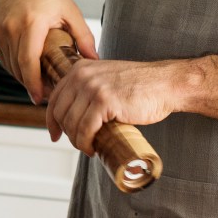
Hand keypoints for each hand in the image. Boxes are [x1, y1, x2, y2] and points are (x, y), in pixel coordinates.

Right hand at [0, 0, 95, 103]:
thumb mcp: (69, 10)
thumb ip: (83, 35)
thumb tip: (94, 59)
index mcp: (30, 23)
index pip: (28, 61)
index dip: (34, 83)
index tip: (40, 98)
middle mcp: (10, 28)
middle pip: (19, 68)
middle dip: (32, 84)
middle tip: (47, 93)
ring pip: (10, 66)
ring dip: (23, 77)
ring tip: (40, 81)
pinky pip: (3, 59)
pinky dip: (15, 66)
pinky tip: (28, 67)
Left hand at [46, 57, 178, 153]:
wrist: (165, 84)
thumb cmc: (140, 86)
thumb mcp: (106, 79)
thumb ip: (89, 87)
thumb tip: (74, 111)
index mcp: (79, 69)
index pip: (55, 98)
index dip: (52, 120)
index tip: (55, 134)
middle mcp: (82, 75)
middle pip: (60, 112)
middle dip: (66, 133)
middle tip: (79, 143)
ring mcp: (92, 87)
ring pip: (72, 123)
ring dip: (77, 141)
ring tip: (88, 147)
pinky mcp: (104, 101)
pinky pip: (85, 128)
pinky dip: (86, 142)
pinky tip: (93, 148)